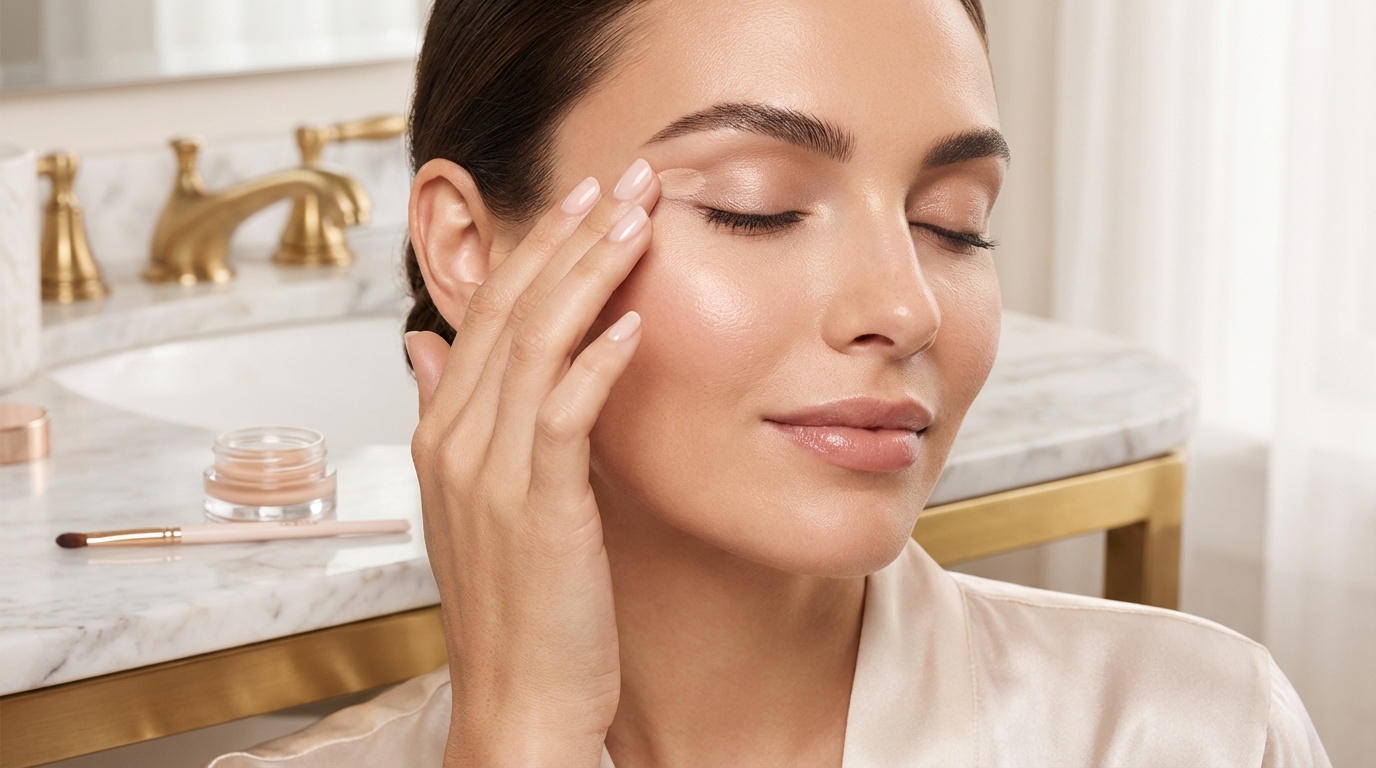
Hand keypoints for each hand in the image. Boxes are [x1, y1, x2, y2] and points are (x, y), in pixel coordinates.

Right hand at [406, 160, 660, 766]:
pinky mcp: (534, 505)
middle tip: (623, 180)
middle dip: (568, 237)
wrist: (517, 702)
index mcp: (442, 435)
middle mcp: (453, 442)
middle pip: (509, 312)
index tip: (586, 202)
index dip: (536, 250)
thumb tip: (427, 345)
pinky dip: (596, 361)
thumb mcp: (475, 503)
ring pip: (534, 345)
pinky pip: (562, 413)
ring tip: (638, 219)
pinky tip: (633, 321)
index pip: (486, 316)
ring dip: (589, 274)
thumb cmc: (518, 606)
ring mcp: (488, 472)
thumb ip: (451, 415)